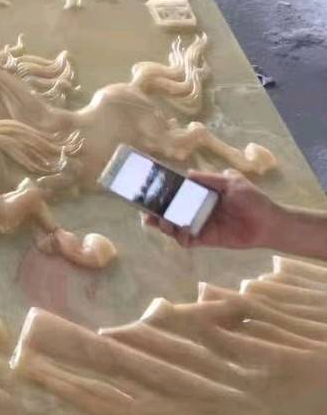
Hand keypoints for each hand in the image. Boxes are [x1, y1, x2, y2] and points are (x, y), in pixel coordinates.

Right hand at [143, 169, 281, 249]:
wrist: (268, 222)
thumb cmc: (253, 199)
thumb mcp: (232, 182)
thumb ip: (209, 179)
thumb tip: (187, 174)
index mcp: (201, 194)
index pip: (177, 193)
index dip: (162, 193)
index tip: (149, 192)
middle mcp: (197, 209)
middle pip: (170, 211)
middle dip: (156, 212)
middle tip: (146, 213)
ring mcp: (199, 224)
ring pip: (174, 226)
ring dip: (165, 225)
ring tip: (162, 223)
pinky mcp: (205, 239)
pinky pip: (187, 240)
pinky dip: (180, 238)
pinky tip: (180, 234)